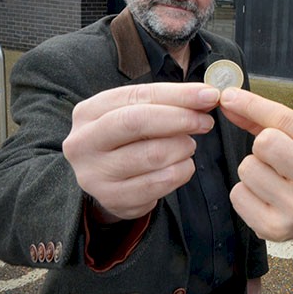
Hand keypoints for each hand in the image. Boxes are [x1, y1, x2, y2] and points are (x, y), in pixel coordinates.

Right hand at [62, 82, 221, 220]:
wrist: (107, 181)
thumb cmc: (129, 139)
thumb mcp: (139, 113)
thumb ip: (169, 102)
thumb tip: (207, 95)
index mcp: (89, 112)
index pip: (138, 96)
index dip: (178, 94)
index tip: (209, 95)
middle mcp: (84, 142)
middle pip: (138, 122)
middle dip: (180, 119)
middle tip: (205, 121)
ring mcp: (94, 174)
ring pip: (152, 155)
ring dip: (182, 147)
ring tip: (188, 145)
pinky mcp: (112, 199)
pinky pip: (159, 183)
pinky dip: (180, 171)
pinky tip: (183, 166)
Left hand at [219, 88, 292, 242]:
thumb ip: (265, 119)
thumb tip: (230, 100)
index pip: (285, 119)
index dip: (252, 104)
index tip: (230, 96)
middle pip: (265, 143)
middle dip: (261, 145)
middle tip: (272, 157)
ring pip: (248, 168)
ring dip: (252, 169)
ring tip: (270, 178)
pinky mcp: (274, 228)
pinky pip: (238, 194)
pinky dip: (245, 192)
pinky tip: (263, 196)